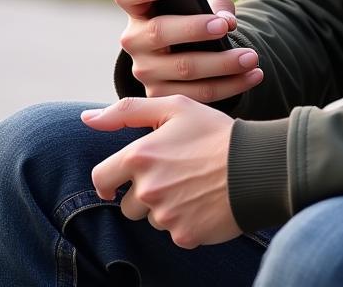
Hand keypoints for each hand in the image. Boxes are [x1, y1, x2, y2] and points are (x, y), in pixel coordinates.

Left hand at [83, 95, 240, 248]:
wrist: (256, 163)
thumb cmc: (216, 132)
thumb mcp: (176, 107)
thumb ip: (128, 111)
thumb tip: (86, 119)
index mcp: (140, 156)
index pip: (101, 178)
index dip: (110, 180)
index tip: (121, 181)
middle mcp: (147, 189)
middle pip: (128, 204)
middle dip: (145, 193)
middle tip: (177, 175)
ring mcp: (165, 215)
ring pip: (153, 218)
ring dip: (167, 207)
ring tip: (195, 186)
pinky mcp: (183, 235)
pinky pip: (175, 232)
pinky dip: (187, 220)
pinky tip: (206, 202)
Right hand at [113, 0, 263, 103]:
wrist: (192, 52)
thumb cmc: (197, 19)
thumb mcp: (205, 4)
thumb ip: (216, 6)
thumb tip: (227, 22)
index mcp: (140, 9)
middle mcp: (135, 40)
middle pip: (158, 32)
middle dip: (193, 29)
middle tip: (223, 27)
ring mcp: (145, 70)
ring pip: (184, 68)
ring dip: (222, 64)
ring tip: (251, 57)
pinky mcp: (161, 96)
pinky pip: (198, 93)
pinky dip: (230, 85)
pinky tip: (253, 75)